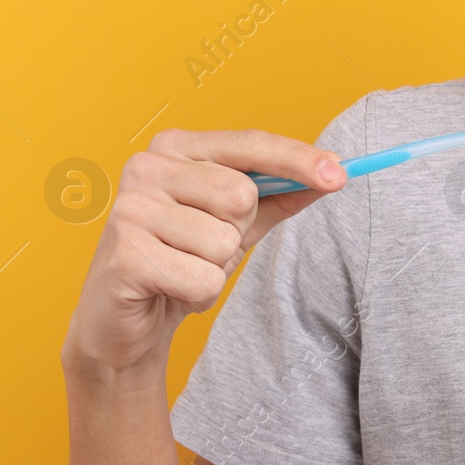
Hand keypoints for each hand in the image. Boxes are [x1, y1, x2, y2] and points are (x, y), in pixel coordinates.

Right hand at [62, 129, 346, 375]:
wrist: (124, 321)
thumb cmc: (182, 257)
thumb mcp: (239, 222)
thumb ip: (282, 193)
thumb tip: (332, 170)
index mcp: (175, 146)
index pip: (249, 143)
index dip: (297, 159)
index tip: (340, 174)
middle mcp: (147, 167)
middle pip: (242, 195)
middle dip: (237, 232)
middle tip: (203, 248)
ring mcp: (130, 209)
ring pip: (225, 241)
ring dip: (217, 268)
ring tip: (184, 269)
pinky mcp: (125, 254)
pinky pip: (205, 277)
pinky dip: (199, 294)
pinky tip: (170, 289)